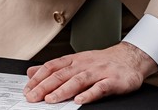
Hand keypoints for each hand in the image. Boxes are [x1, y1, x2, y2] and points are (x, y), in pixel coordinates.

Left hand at [23, 42, 157, 104]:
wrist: (130, 58)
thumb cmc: (102, 62)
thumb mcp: (76, 62)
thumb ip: (54, 68)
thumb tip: (31, 72)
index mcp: (74, 60)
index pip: (52, 67)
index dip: (38, 78)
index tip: (27, 89)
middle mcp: (84, 65)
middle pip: (62, 74)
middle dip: (45, 86)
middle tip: (33, 97)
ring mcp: (99, 72)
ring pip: (78, 80)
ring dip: (63, 90)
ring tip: (51, 100)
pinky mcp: (113, 81)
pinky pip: (100, 88)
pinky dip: (89, 94)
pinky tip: (80, 100)